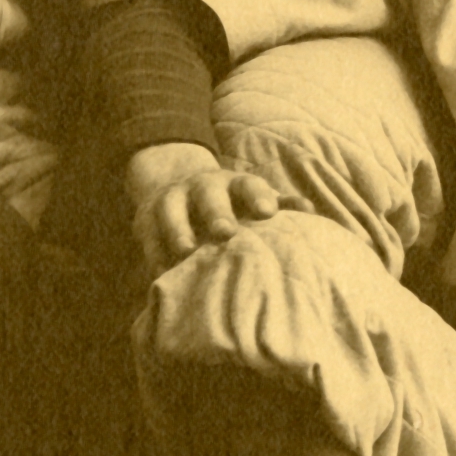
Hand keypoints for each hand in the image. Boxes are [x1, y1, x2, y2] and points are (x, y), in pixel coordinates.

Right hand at [124, 140, 286, 271]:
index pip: (250, 184)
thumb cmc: (232, 204)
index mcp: (235, 184)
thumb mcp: (254, 199)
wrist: (180, 188)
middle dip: (217, 211)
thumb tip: (310, 211)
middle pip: (210, 195)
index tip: (269, 212)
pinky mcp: (145, 218)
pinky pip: (148, 235)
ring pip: (172, 211)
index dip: (259, 196)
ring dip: (179, 230)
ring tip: (186, 252)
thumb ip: (280, 205)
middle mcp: (203, 187)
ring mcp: (172, 199)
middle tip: (226, 232)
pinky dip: (153, 251)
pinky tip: (162, 271)